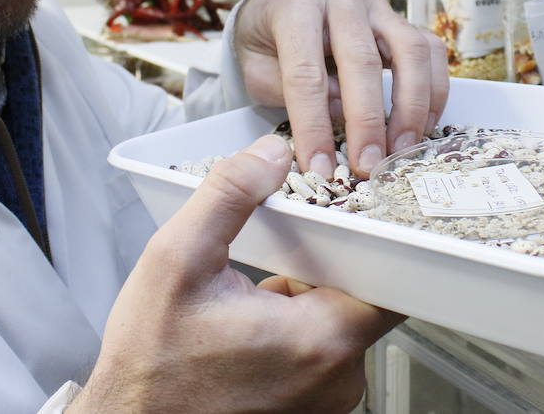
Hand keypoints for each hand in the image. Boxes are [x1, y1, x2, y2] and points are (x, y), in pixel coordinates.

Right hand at [71, 135, 400, 413]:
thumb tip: (270, 154)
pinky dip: (291, 333)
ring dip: (302, 303)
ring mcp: (324, 402)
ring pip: (335, 325)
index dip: (376, 240)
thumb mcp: (177, 260)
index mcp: (321, 340)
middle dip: (320, 268)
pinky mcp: (306, 412)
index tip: (348, 217)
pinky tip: (249, 328)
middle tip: (274, 257)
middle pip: (360, 297)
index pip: (393, 279)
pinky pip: (317, 356)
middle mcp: (336, 379)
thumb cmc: (150, 367)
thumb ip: (229, 196)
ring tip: (250, 299)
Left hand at [233, 0, 448, 178]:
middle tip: (367, 164)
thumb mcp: (259, 71)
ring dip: (411, 106)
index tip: (320, 166)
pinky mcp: (400, 19)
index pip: (306, 72)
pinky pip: (430, 49)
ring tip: (401, 148)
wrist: (276, 8)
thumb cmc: (266, 44)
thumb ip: (292, 91)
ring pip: (409, 50)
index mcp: (295, 6)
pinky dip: (433, 89)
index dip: (313, 125)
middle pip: (362, 60)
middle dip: (366, 121)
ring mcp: (376, 5)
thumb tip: (340, 116)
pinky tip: (422, 125)